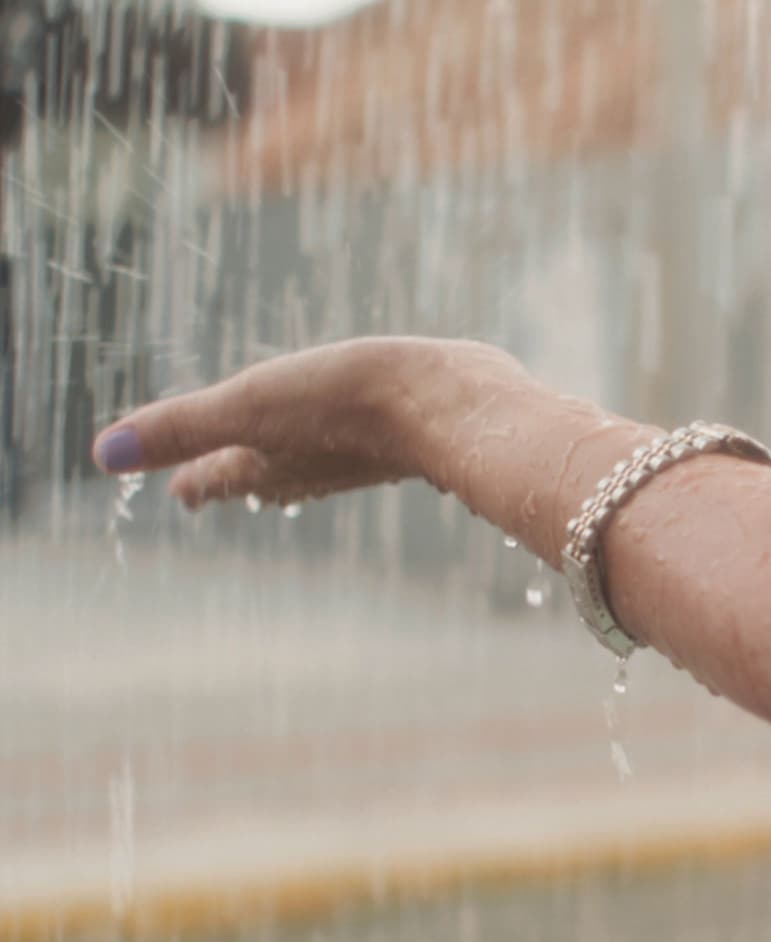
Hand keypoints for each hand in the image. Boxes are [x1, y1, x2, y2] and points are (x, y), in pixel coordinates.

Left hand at [92, 337, 533, 508]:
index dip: (193, 480)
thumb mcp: (247, 406)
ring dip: (290, 462)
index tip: (176, 491)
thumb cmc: (346, 405)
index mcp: (268, 461)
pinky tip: (360, 435)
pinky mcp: (402, 433)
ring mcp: (359, 452)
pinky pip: (359, 444)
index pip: (215, 476)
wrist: (449, 403)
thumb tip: (103, 455)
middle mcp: (312, 464)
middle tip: (214, 480)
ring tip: (280, 460)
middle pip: (263, 475)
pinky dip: (342, 443)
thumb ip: (179, 427)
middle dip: (238, 475)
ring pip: (312, 460)